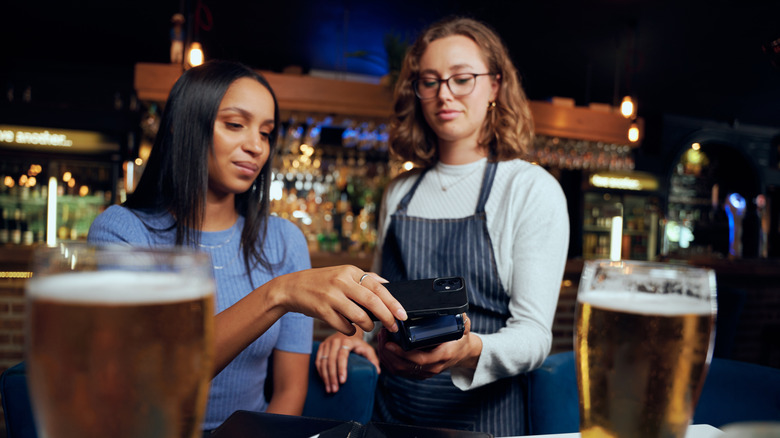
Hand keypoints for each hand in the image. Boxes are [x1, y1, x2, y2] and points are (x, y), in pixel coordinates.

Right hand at [268, 266, 406, 335]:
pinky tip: (350, 327)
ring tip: (369, 327)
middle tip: (394, 326)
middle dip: (387, 317)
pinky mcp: (322, 310)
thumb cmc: (321, 282)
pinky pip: (344, 326)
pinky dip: (351, 330)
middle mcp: (341, 281)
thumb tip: (388, 284)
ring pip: (359, 316)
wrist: (291, 288)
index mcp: (350, 271)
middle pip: (372, 302)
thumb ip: (365, 278)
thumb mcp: (342, 273)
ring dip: (368, 326)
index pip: (378, 287)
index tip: (403, 314)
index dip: (392, 302)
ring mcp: (331, 296)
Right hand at [315, 332, 379, 392]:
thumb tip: (377, 371)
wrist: (348, 331)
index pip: (342, 355)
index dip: (341, 368)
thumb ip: (373, 358)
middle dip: (332, 376)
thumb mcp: (367, 348)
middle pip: (331, 360)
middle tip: (335, 390)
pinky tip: (324, 381)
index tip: (342, 381)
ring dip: (325, 377)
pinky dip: (320, 372)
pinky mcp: (321, 346)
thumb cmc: (358, 343)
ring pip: (323, 362)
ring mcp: (327, 343)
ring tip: (329, 389)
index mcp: (346, 341)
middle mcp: (335, 341)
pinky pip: (318, 361)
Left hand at [376, 314, 480, 379]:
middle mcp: (432, 367)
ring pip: (399, 370)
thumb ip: (461, 320)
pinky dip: (389, 361)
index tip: (390, 343)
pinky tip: (384, 348)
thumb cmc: (460, 340)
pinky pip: (400, 371)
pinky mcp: (419, 373)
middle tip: (382, 336)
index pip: (419, 359)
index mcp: (442, 355)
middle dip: (388, 353)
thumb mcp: (464, 329)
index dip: (402, 353)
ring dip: (386, 356)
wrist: (462, 354)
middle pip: (404, 366)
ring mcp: (425, 372)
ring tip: (381, 339)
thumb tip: (457, 311)